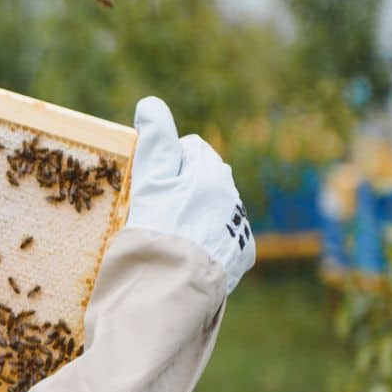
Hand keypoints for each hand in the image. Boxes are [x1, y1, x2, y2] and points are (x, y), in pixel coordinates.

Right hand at [125, 97, 255, 293]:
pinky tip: (188, 253)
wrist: (175, 288)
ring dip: (196, 213)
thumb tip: (151, 103)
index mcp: (212, 171)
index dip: (166, 164)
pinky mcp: (242, 255)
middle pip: (205, 176)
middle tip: (157, 211)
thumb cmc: (158, 230)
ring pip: (215, 206)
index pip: (189, 147)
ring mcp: (239, 226)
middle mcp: (233, 194)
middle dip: (185, 186)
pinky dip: (207, 240)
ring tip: (172, 235)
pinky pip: (224, 236)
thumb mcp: (149, 181)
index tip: (150, 187)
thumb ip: (154, 140)